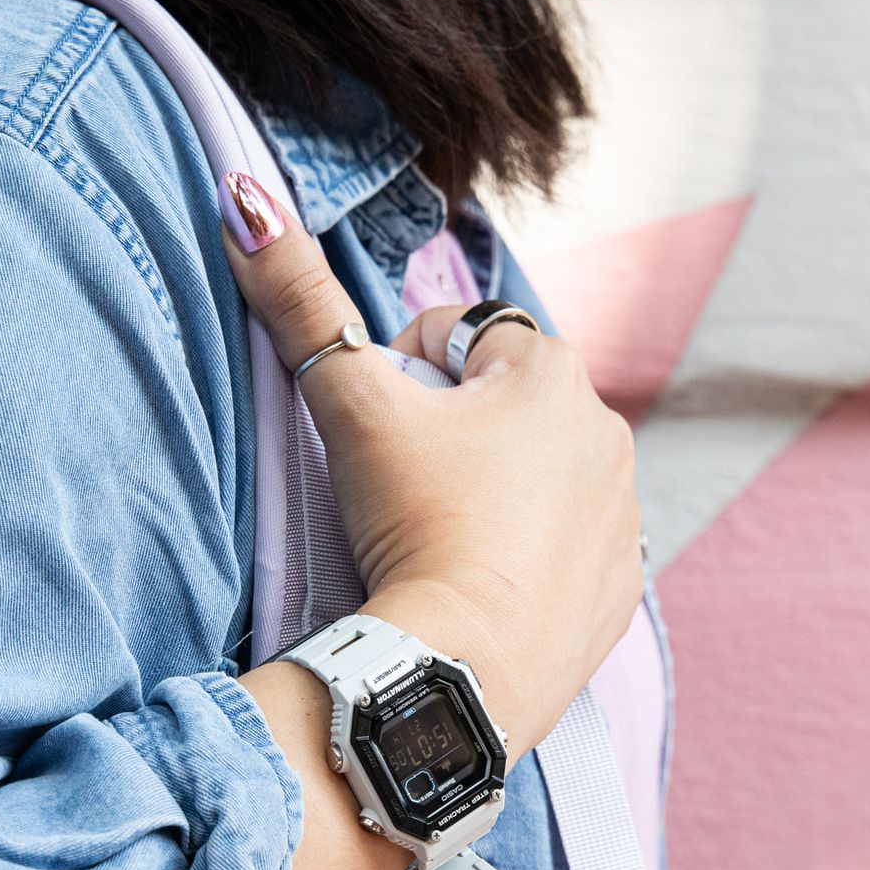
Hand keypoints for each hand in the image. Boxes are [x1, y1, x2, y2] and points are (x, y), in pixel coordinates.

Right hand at [220, 173, 641, 755]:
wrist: (464, 668)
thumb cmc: (414, 524)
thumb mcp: (350, 405)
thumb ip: (299, 300)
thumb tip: (247, 202)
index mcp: (553, 369)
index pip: (453, 336)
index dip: (398, 378)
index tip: (380, 438)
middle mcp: (607, 431)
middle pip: (496, 408)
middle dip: (448, 437)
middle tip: (401, 494)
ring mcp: (622, 516)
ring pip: (533, 479)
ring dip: (489, 496)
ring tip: (438, 542)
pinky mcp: (620, 589)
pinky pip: (563, 552)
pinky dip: (524, 560)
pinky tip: (480, 589)